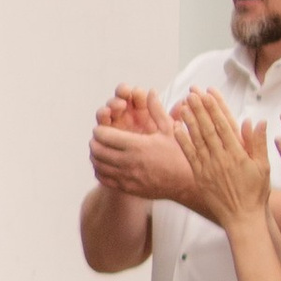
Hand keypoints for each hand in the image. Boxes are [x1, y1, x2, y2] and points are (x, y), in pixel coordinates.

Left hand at [88, 85, 199, 207]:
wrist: (186, 183)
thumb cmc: (178, 154)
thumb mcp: (169, 129)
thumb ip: (156, 110)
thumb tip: (150, 91)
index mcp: (138, 145)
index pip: (104, 135)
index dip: (100, 129)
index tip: (103, 127)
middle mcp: (130, 162)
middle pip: (97, 150)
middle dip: (95, 141)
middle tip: (98, 137)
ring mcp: (127, 177)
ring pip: (98, 165)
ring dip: (96, 155)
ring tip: (100, 149)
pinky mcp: (128, 188)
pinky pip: (104, 179)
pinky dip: (100, 170)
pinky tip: (105, 164)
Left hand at [168, 87, 272, 234]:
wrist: (243, 218)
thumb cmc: (256, 193)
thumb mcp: (263, 167)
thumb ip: (258, 143)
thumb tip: (257, 121)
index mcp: (239, 154)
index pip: (225, 125)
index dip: (215, 108)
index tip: (208, 93)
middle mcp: (222, 158)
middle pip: (209, 128)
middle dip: (200, 108)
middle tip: (192, 92)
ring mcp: (210, 167)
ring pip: (198, 139)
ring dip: (190, 120)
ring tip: (184, 104)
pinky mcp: (201, 176)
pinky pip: (190, 155)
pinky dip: (183, 141)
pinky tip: (177, 128)